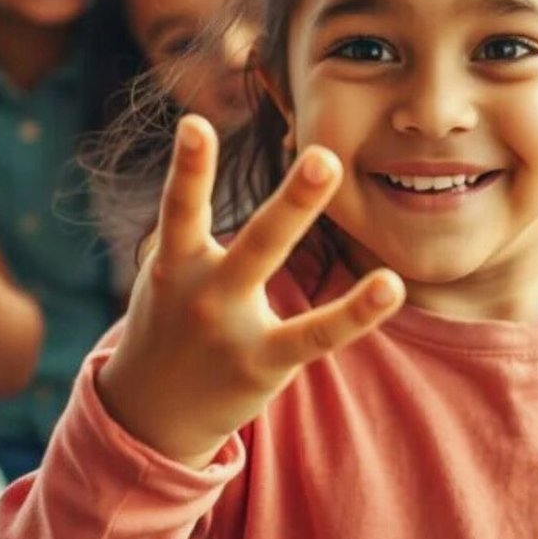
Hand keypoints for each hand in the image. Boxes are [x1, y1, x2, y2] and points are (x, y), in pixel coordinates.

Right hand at [97, 116, 404, 466]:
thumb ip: (185, 219)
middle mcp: (202, 292)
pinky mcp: (262, 363)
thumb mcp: (166, 268)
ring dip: (323, 248)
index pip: (181, 207)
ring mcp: (234, 331)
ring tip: (365, 221)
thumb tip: (196, 148)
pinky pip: (316, 334)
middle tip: (324, 157)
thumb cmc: (169, 319)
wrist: (147, 414)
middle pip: (256, 241)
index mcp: (174, 262)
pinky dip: (355, 312)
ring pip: (288, 282)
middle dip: (291, 201)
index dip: (188, 167)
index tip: (195, 124)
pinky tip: (390, 286)